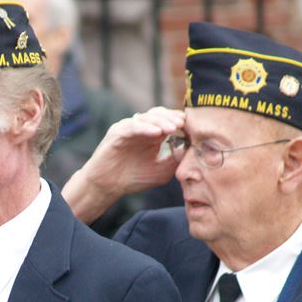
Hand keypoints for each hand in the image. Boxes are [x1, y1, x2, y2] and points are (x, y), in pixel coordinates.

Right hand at [62, 107, 184, 223]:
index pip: (168, 121)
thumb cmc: (133, 179)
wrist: (108, 187)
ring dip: (161, 121)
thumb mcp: (161, 171)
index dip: (180, 122)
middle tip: (183, 124)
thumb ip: (176, 160)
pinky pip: (133, 126)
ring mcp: (129, 128)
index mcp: (152, 135)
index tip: (193, 128)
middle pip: (159, 114)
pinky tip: (157, 133)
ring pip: (147, 117)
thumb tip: (191, 148)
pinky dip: (145, 128)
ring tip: (173, 128)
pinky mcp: (117, 132)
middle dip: (172, 118)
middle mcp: (141, 128)